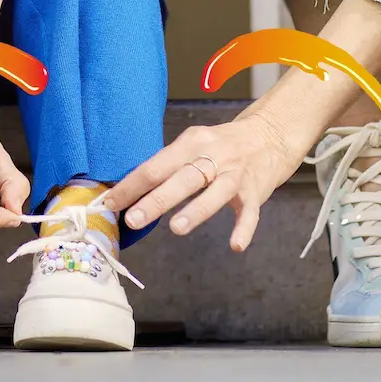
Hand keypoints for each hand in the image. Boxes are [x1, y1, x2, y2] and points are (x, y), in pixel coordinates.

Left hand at [105, 105, 307, 252]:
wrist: (270, 136)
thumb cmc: (222, 145)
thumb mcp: (194, 144)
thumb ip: (170, 164)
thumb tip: (132, 190)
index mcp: (192, 142)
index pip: (156, 165)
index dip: (132, 185)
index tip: (111, 202)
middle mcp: (213, 156)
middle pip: (182, 178)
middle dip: (156, 199)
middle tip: (133, 219)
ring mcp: (236, 174)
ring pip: (215, 192)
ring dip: (196, 210)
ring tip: (176, 229)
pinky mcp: (256, 192)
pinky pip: (250, 212)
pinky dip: (244, 229)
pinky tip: (235, 245)